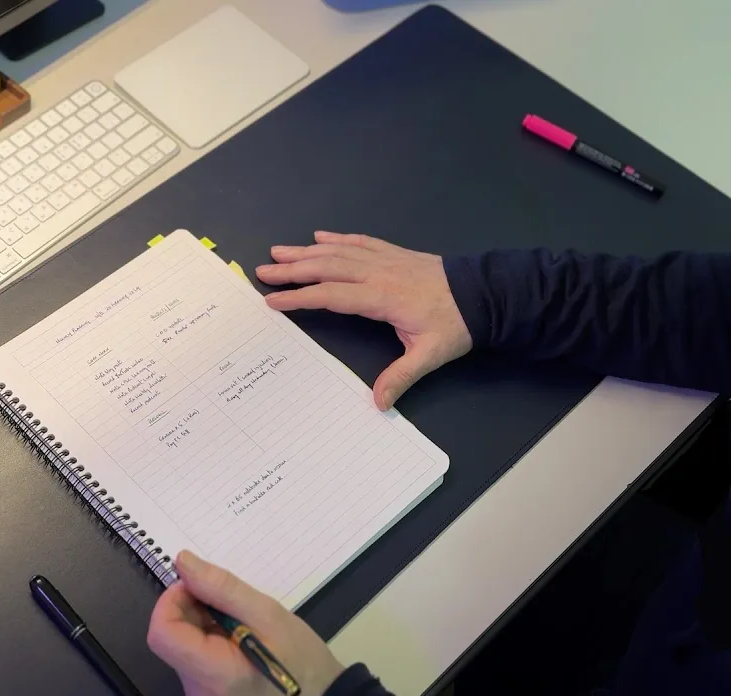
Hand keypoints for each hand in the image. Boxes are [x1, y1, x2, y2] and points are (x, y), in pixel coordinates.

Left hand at [147, 551, 344, 695]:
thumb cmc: (306, 667)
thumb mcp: (271, 617)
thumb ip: (223, 589)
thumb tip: (184, 563)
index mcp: (216, 676)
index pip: (162, 632)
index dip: (172, 601)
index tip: (198, 588)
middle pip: (172, 641)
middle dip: (193, 613)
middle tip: (228, 607)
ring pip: (183, 653)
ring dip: (203, 631)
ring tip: (240, 631)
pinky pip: (194, 669)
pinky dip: (210, 650)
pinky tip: (237, 648)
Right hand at [256, 231, 472, 409]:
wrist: (485, 294)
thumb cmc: (456, 324)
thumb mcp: (430, 354)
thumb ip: (401, 377)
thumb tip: (378, 404)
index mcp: (381, 297)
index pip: (330, 295)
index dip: (299, 298)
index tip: (273, 302)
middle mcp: (377, 273)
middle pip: (326, 268)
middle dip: (292, 270)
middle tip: (263, 271)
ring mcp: (385, 259)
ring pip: (338, 252)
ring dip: (306, 251)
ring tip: (278, 251)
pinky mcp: (394, 253)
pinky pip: (359, 242)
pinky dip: (337, 239)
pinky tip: (320, 237)